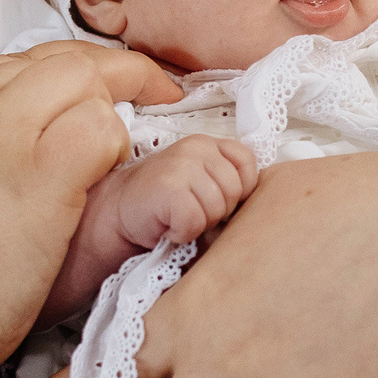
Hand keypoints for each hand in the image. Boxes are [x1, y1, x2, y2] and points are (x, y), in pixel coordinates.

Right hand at [0, 42, 179, 377]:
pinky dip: (115, 150)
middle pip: (51, 61)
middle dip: (104, 74)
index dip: (52, 81)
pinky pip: (102, 131)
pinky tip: (109, 183)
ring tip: (128, 148)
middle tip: (147, 93)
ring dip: (113, 111)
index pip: (4, 67)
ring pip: (82, 82)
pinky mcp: (40, 176)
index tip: (78, 99)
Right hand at [111, 135, 260, 246]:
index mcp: (209, 144)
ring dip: (198, 224)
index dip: (239, 192)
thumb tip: (260, 205)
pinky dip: (182, 233)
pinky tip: (168, 227)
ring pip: (217, 208)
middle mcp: (196, 148)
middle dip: (217, 212)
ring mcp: (181, 165)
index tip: (215, 201)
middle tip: (190, 211)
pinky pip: (195, 221)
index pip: (248, 165)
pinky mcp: (169, 188)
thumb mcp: (201, 181)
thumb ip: (228, 182)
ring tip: (177, 217)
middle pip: (235, 191)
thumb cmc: (165, 204)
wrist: (118, 213)